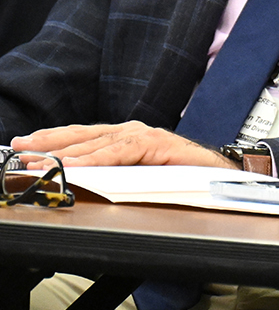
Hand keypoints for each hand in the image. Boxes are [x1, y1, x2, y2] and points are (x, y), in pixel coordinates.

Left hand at [11, 123, 236, 168]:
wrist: (225, 175)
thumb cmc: (185, 178)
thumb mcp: (142, 176)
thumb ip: (116, 173)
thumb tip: (79, 179)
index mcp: (130, 137)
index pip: (85, 136)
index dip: (55, 139)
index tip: (26, 145)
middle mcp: (136, 131)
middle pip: (86, 135)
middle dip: (51, 143)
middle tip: (22, 149)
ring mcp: (147, 136)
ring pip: (99, 143)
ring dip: (67, 153)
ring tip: (41, 161)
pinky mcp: (159, 145)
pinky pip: (121, 152)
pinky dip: (96, 158)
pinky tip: (76, 164)